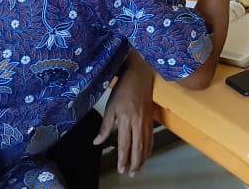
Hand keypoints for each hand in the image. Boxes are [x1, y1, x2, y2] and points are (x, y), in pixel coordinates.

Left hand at [94, 51, 154, 176]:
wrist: (139, 74)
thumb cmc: (123, 89)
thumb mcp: (110, 106)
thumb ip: (105, 126)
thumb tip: (97, 142)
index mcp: (126, 119)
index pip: (125, 144)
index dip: (123, 158)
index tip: (121, 169)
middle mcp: (138, 122)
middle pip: (138, 147)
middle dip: (135, 162)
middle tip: (131, 174)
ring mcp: (146, 120)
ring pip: (146, 143)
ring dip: (143, 158)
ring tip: (138, 168)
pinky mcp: (151, 117)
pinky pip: (151, 136)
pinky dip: (149, 147)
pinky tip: (146, 153)